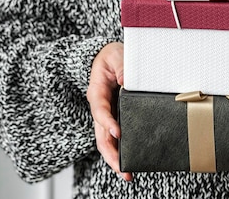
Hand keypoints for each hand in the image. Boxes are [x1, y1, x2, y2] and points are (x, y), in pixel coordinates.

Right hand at [86, 42, 132, 180]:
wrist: (109, 58)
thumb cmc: (111, 57)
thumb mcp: (115, 55)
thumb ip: (120, 66)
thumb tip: (125, 80)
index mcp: (97, 92)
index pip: (99, 110)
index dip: (107, 122)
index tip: (117, 132)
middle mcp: (100, 107)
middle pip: (101, 135)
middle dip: (110, 154)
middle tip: (122, 168)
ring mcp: (107, 115)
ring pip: (107, 141)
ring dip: (115, 158)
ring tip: (127, 174)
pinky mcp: (115, 119)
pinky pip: (116, 137)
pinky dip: (122, 150)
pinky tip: (131, 162)